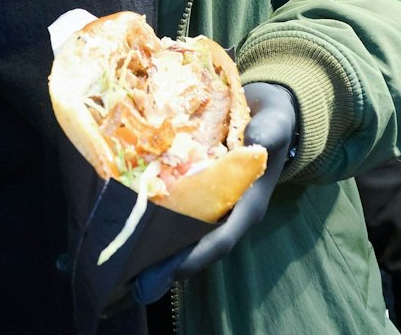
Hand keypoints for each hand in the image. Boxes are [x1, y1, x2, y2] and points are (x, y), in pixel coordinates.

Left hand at [129, 82, 295, 304]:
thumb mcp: (275, 124)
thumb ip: (269, 133)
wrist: (270, 114)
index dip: (195, 258)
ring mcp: (214, 207)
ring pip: (184, 238)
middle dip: (168, 267)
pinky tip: (128, 230)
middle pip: (197, 249)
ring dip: (157, 254)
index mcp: (248, 206)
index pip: (221, 240)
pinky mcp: (200, 196)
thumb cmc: (273, 122)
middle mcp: (229, 213)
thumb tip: (258, 140)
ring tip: (124, 268)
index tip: (168, 273)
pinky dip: (155, 227)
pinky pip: (177, 216)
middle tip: (135, 286)